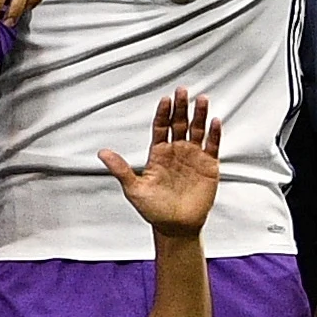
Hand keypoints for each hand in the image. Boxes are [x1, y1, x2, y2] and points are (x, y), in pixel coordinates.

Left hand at [98, 89, 221, 239]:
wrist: (176, 226)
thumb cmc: (154, 209)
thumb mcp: (134, 189)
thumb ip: (121, 169)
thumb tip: (102, 153)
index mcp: (158, 153)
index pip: (160, 127)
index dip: (162, 113)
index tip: (164, 99)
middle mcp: (176, 151)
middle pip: (179, 124)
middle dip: (181, 107)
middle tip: (182, 90)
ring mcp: (193, 157)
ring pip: (197, 131)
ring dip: (199, 115)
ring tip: (201, 99)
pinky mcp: (208, 167)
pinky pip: (212, 147)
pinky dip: (214, 134)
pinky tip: (214, 121)